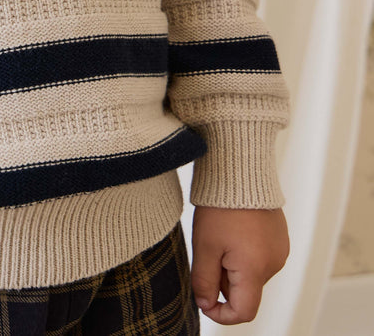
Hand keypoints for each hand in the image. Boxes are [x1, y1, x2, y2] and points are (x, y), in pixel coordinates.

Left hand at [190, 207, 289, 324]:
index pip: (244, 312)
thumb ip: (204, 281)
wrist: (241, 171)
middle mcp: (273, 263)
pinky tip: (234, 230)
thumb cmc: (222, 206)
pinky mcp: (280, 238)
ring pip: (251, 274)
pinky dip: (245, 253)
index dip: (221, 314)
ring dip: (234, 266)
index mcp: (255, 269)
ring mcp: (279, 250)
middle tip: (210, 252)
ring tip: (222, 236)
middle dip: (224, 281)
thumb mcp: (205, 246)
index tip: (205, 302)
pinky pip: (260, 258)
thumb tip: (205, 304)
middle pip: (246, 291)